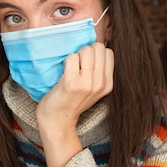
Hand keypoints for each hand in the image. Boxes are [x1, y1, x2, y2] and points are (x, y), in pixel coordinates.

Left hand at [35, 42, 113, 166]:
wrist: (57, 120)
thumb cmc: (71, 101)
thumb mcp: (92, 88)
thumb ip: (98, 71)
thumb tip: (95, 47)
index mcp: (108, 84)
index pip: (109, 52)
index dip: (96, 52)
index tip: (86, 62)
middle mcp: (100, 84)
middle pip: (98, 48)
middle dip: (86, 51)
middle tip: (77, 64)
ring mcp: (86, 84)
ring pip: (86, 50)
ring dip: (76, 54)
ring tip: (71, 68)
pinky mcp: (71, 83)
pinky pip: (72, 57)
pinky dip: (66, 61)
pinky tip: (63, 72)